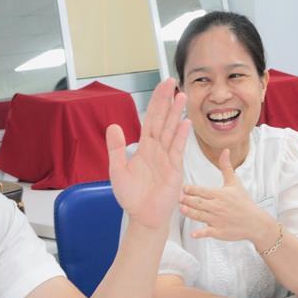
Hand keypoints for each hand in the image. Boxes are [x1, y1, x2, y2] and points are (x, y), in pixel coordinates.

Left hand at [108, 78, 190, 229]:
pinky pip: (177, 149)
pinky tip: (184, 123)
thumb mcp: (117, 170)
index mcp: (144, 147)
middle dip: (167, 101)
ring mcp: (167, 157)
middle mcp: (157, 149)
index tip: (162, 86)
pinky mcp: (174, 168)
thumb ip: (116, 148)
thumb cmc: (132, 196)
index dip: (156, 102)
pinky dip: (181, 136)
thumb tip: (113, 126)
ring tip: (181, 97)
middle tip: (172, 82)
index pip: (150, 119)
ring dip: (176, 114)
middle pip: (162, 119)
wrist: (143, 216)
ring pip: (171, 130)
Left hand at [181, 149, 273, 242]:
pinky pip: (208, 232)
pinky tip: (193, 233)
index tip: (183, 188)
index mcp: (220, 194)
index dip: (191, 189)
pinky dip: (200, 233)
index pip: (202, 191)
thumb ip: (226, 167)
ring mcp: (218, 220)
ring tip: (182, 209)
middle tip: (177, 198)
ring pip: (200, 216)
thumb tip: (225, 151)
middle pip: (199, 203)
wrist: (255, 221)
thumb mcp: (235, 182)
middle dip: (187, 200)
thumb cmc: (243, 202)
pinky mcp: (220, 232)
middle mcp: (218, 207)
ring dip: (190, 213)